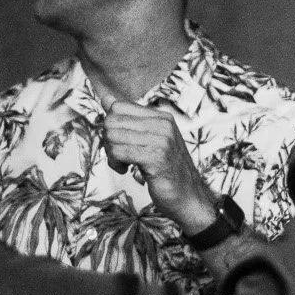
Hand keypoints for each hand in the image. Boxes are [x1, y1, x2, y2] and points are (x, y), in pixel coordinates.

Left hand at [103, 102, 216, 231]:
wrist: (189, 197)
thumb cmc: (168, 171)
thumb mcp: (151, 139)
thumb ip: (129, 119)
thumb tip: (105, 97)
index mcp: (162, 117)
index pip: (118, 107)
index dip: (111, 126)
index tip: (121, 142)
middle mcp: (163, 125)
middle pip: (112, 121)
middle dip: (108, 140)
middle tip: (119, 156)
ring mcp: (161, 140)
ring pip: (112, 137)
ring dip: (111, 155)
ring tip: (123, 165)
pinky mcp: (156, 158)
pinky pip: (118, 152)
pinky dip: (115, 164)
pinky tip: (125, 170)